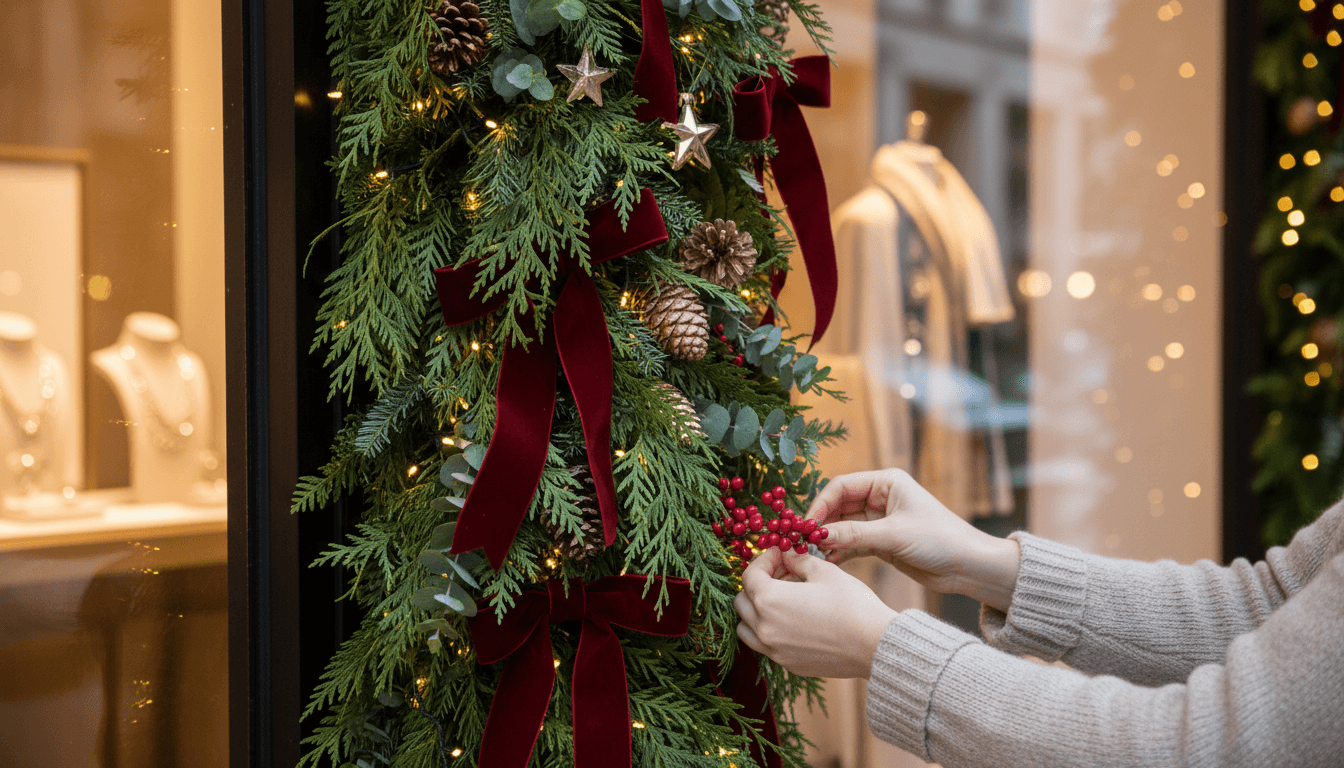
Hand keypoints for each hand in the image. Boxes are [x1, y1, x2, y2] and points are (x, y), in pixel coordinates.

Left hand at [734, 547, 896, 677]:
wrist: (874, 645)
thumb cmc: (852, 605)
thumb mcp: (825, 572)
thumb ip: (799, 561)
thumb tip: (788, 555)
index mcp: (770, 600)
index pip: (750, 575)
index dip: (764, 560)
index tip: (780, 555)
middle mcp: (765, 628)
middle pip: (742, 601)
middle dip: (757, 584)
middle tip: (782, 575)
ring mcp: (774, 650)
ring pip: (746, 628)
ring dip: (756, 611)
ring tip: (781, 600)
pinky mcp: (788, 664)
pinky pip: (765, 646)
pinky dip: (768, 631)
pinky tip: (793, 621)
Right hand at [807, 469, 1020, 612]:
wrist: (969, 566)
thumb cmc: (939, 539)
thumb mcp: (893, 535)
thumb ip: (854, 534)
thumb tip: (818, 535)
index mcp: (887, 482)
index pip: (842, 486)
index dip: (821, 504)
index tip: (806, 525)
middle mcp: (881, 497)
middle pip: (839, 505)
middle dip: (822, 522)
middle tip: (802, 541)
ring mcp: (880, 521)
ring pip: (844, 526)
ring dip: (829, 539)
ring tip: (811, 554)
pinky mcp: (882, 542)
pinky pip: (853, 543)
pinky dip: (840, 551)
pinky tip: (828, 562)